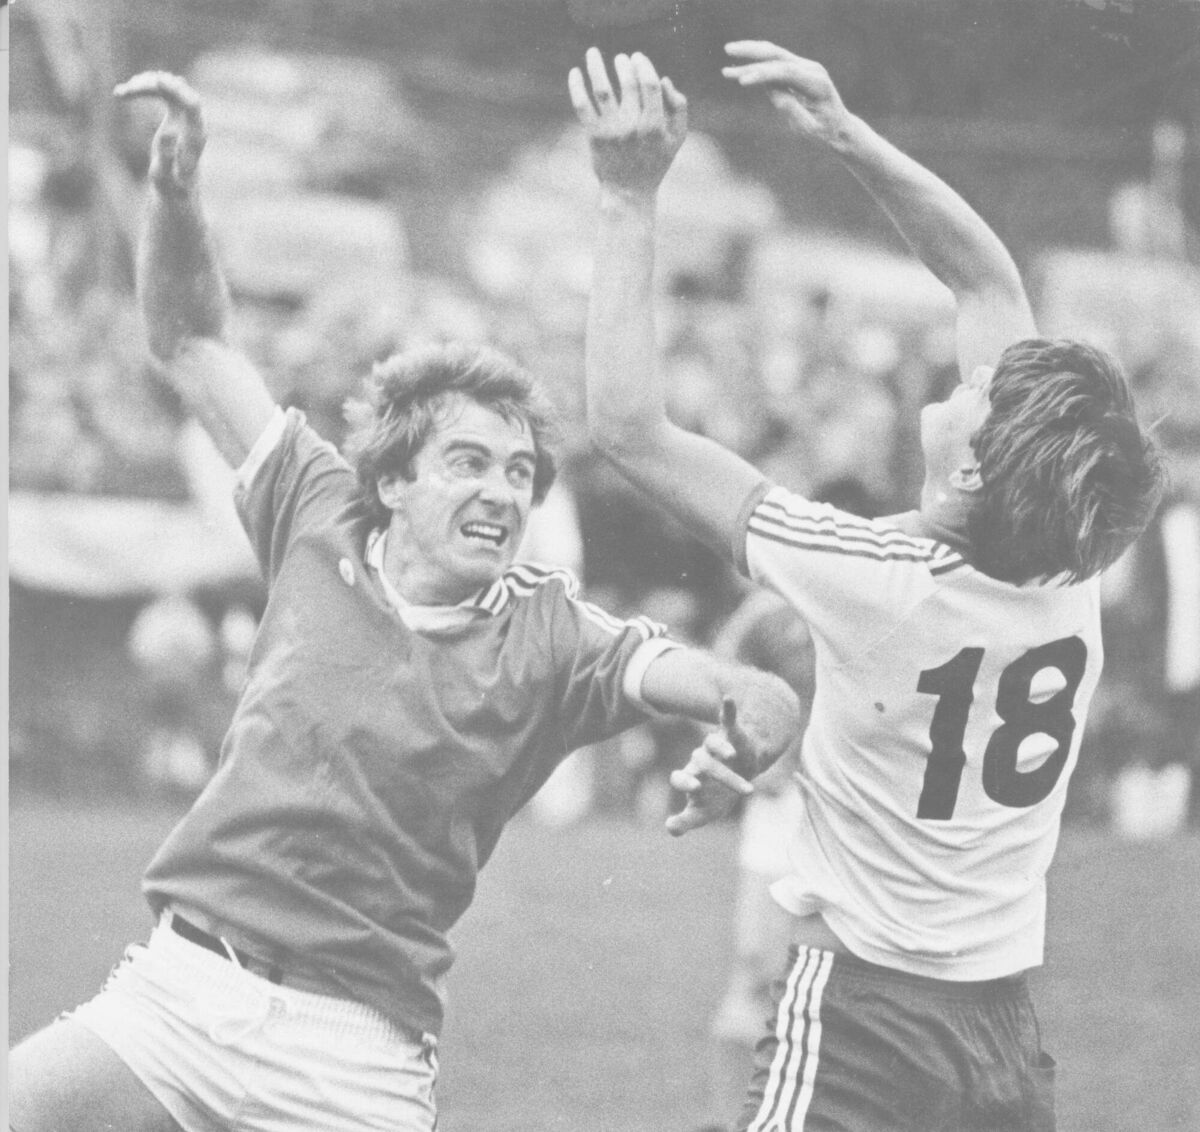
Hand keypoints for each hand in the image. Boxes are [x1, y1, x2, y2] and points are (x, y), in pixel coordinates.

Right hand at [114, 71, 206, 193]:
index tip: (157, 79)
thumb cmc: (172, 186)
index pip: (192, 104)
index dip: (177, 89)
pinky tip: (122, 93)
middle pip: (178, 90)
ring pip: (167, 88)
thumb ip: (167, 158)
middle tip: (128, 89)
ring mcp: (185, 116)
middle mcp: (193, 122)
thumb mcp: (165, 176)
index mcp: (195, 136)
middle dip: (154, 85)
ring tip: (121, 92)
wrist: (176, 187)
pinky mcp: (175, 114)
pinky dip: (142, 89)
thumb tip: (169, 132)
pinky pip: (161, 93)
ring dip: (144, 85)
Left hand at [568, 47, 687, 196]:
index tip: (637, 57)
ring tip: (593, 52)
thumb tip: (663, 78)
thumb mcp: (677, 138)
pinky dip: (576, 87)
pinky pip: (582, 106)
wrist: (629, 193)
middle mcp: (633, 126)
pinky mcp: (594, 137)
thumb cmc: (655, 162)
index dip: (643, 65)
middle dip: (624, 64)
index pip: (650, 84)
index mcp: (655, 125)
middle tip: (621, 59)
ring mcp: (612, 131)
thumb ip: (678, 106)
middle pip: (628, 83)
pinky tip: (574, 72)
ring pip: (602, 89)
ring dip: (596, 66)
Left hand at [665, 698, 756, 837]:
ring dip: (722, 748)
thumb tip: (670, 827)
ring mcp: (714, 746)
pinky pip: (728, 719)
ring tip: (732, 756)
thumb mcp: (704, 814)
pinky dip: (728, 709)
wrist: (741, 779)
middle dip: (720, 777)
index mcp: (690, 777)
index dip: (685, 781)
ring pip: (712, 742)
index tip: (696, 789)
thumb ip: (686, 821)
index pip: (680, 777)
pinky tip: (727, 698)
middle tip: (730, 787)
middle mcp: (699, 759)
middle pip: (702, 763)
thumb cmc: (718, 798)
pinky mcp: (731, 734)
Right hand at [722, 41, 850, 145]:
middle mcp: (811, 70)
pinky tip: (738, 71)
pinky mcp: (797, 73)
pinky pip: (774, 66)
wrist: (838, 128)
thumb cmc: (824, 133)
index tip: (742, 81)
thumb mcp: (809, 128)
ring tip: (727, 55)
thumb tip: (775, 94)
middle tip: (728, 49)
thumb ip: (793, 110)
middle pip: (778, 55)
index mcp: (816, 83)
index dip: (763, 74)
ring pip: (774, 56)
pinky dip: (756, 67)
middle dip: (752, 52)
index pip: (786, 71)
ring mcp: (804, 68)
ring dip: (750, 55)